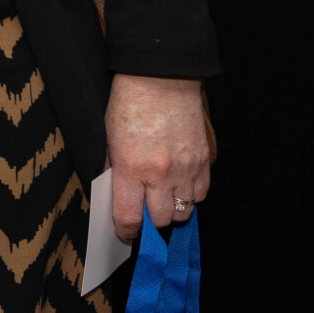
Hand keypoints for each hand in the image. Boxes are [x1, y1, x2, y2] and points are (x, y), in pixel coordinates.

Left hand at [105, 73, 212, 240]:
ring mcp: (186, 169)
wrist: (161, 79)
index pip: (130, 218)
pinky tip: (180, 185)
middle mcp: (160, 174)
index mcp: (131, 169)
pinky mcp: (204, 161)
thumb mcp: (110, 140)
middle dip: (151, 222)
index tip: (125, 234)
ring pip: (185, 211)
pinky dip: (191, 195)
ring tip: (164, 198)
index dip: (126, 232)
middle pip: (161, 220)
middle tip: (145, 213)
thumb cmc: (130, 105)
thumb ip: (114, 171)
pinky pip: (201, 193)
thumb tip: (117, 197)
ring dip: (173, 209)